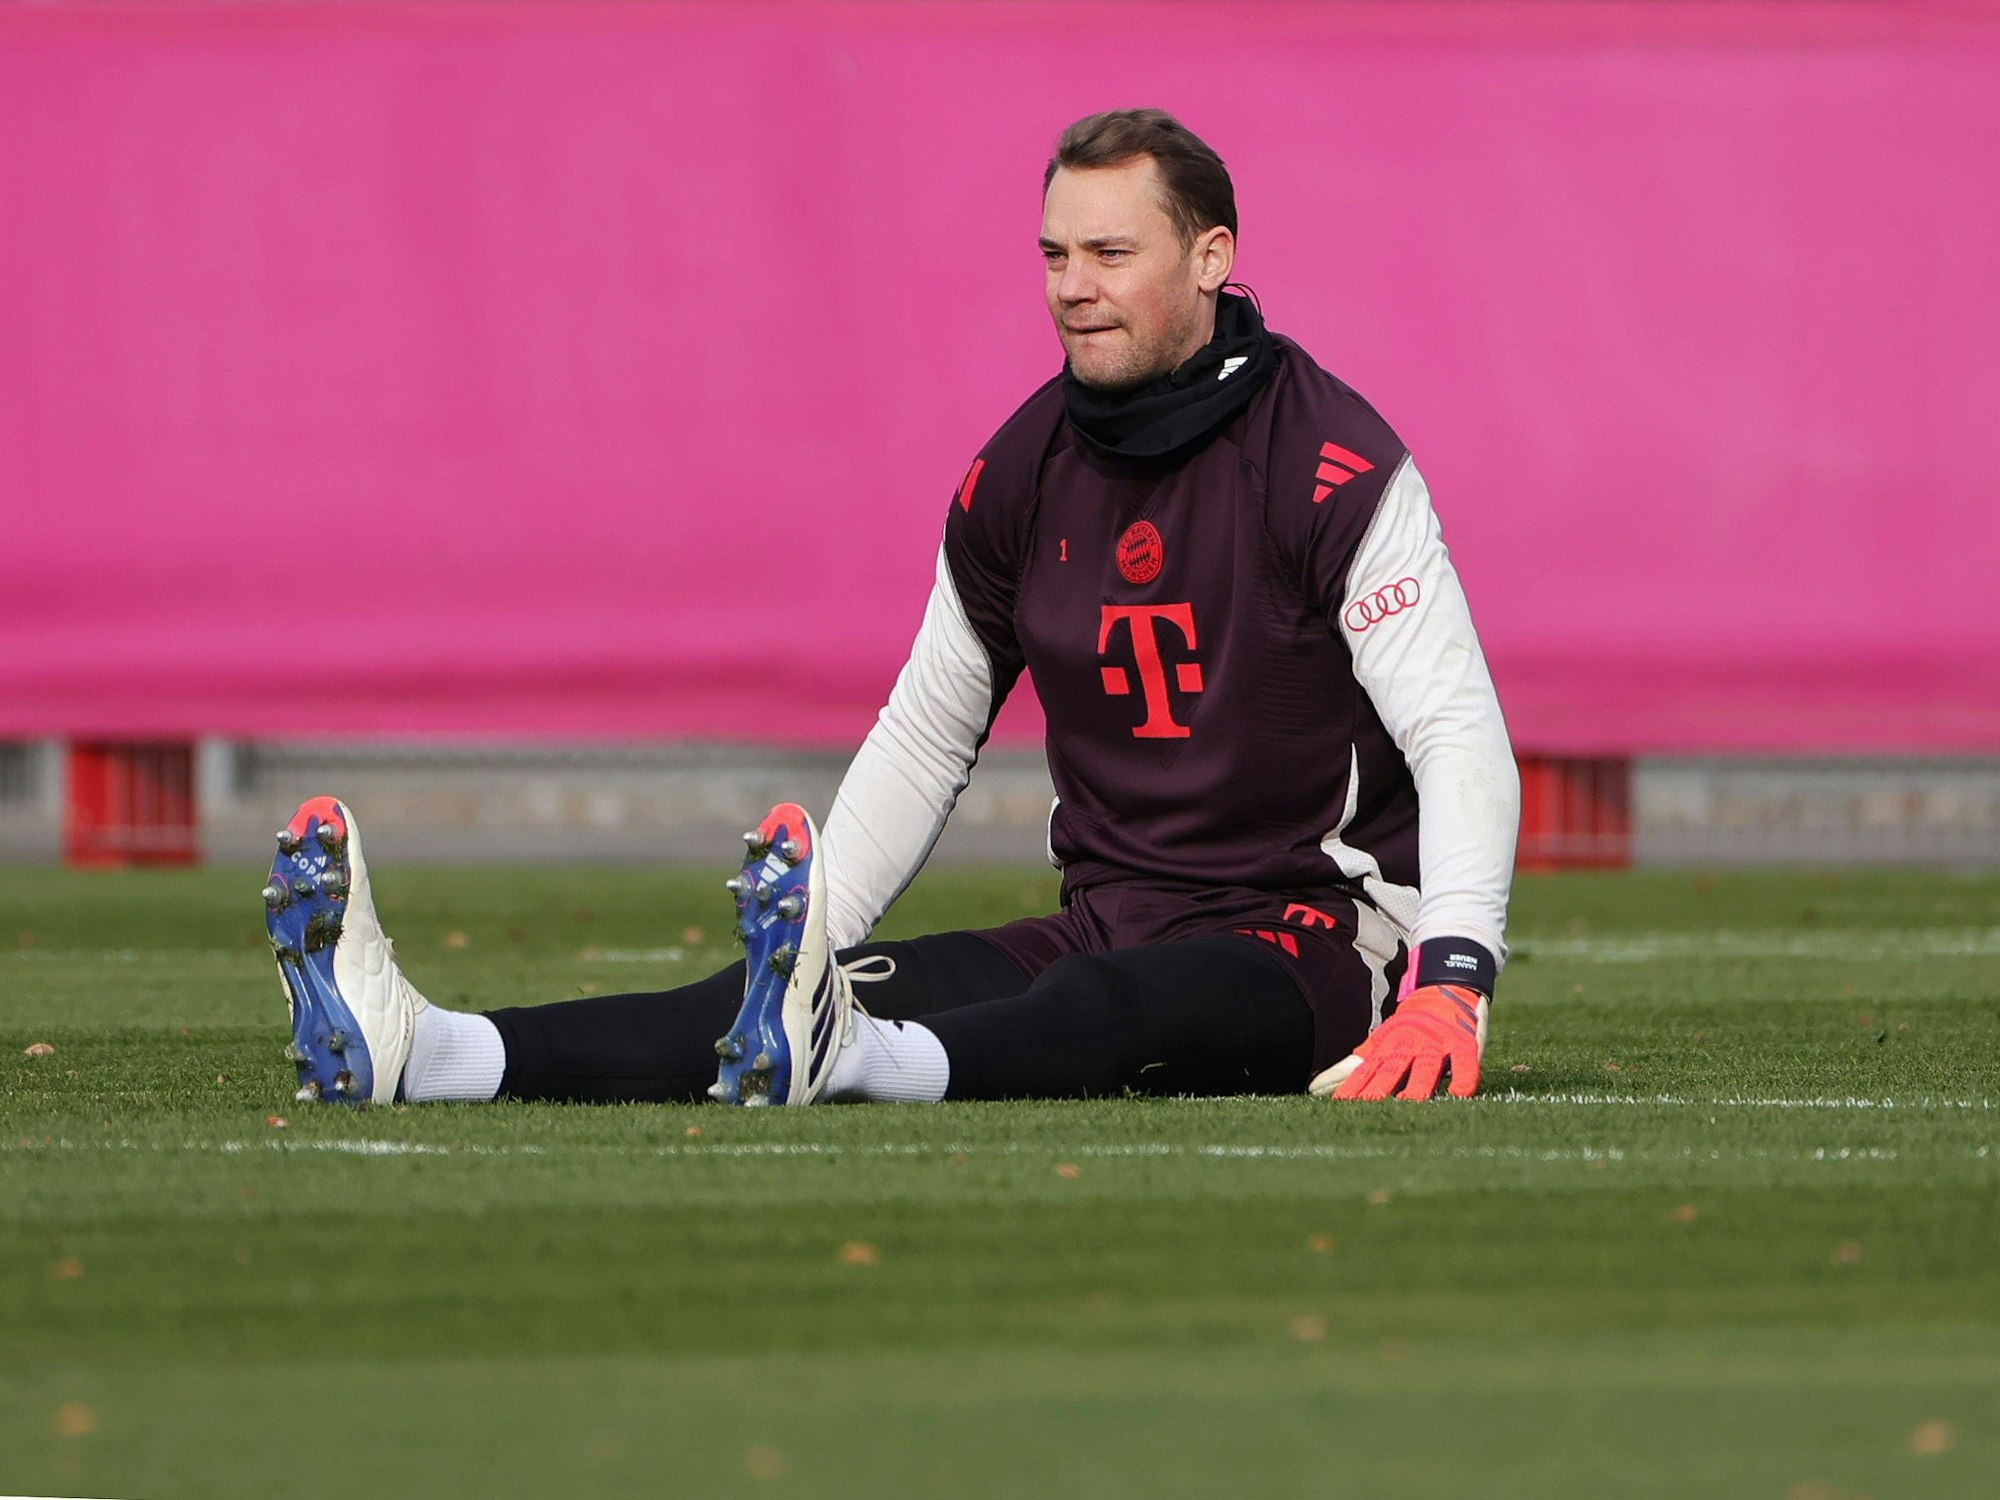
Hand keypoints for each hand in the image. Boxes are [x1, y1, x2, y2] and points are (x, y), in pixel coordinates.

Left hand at [1309, 984, 1486, 1099]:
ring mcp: (1437, 1044)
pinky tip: (1458, 1094)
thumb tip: (1314, 1086)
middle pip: (1393, 1068)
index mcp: (1389, 1046)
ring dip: (1418, 1084)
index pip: (1367, 1069)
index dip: (1354, 1087)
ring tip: (1409, 1102)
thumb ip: (1354, 1065)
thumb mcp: (1380, 1042)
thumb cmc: (1410, 1025)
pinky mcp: (1463, 1044)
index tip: (1339, 1105)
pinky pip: (1465, 1064)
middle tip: (1368, 1105)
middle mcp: (1410, 1044)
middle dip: (1380, 1086)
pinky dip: (1463, 1078)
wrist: (1446, 985)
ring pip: (1426, 1067)